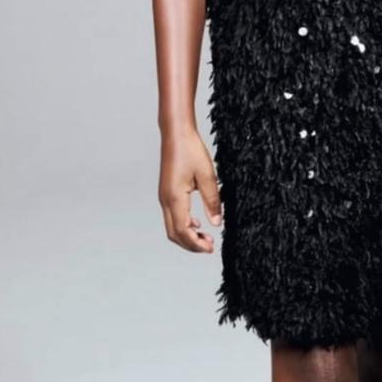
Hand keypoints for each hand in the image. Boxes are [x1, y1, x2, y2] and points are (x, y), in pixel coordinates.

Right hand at [159, 127, 222, 251]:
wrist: (176, 133)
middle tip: (210, 246)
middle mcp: (165, 200)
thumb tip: (217, 223)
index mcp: (174, 198)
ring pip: (172, 226)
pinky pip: (172, 215)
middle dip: (191, 244)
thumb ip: (212, 200)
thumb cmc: (191, 150)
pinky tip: (197, 221)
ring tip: (205, 236)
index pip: (183, 230)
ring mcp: (164, 196)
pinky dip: (184, 224)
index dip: (196, 243)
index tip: (211, 248)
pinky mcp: (166, 192)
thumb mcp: (208, 175)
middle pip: (174, 233)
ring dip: (187, 234)